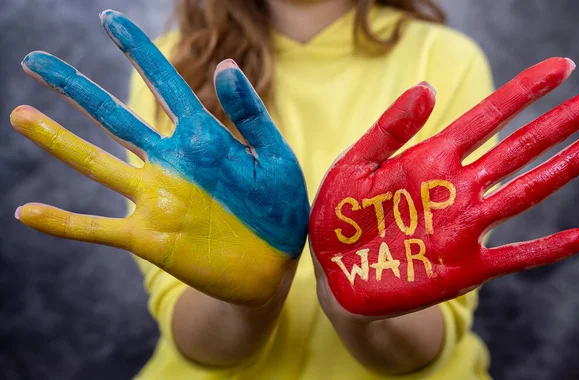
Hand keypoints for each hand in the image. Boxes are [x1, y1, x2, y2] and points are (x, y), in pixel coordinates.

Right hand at [12, 10, 308, 305]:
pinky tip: (25, 213)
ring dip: (58, 140)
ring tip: (19, 114)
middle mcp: (170, 163)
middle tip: (34, 61)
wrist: (274, 266)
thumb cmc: (279, 209)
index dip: (138, 52)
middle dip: (74, 89)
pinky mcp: (150, 238)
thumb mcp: (274, 157)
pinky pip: (98, 229)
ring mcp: (156, 199)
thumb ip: (250, 114)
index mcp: (202, 138)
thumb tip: (225, 64)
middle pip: (114, 118)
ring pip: (97, 164)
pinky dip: (63, 223)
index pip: (163, 85)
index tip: (110, 20)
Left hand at [310, 58, 578, 316]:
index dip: (522, 93)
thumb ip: (389, 129)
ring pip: (524, 192)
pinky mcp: (462, 268)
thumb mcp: (354, 164)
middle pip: (518, 149)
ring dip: (565, 168)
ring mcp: (463, 227)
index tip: (562, 68)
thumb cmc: (339, 215)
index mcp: (430, 158)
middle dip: (560, 123)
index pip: (486, 118)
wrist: (333, 273)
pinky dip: (546, 249)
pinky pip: (513, 257)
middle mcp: (455, 188)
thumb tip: (426, 87)